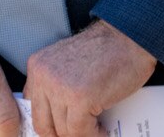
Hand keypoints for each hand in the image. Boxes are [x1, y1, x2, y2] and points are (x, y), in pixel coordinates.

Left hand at [24, 21, 156, 136]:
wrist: (132, 37)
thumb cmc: (108, 50)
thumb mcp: (68, 62)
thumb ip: (54, 85)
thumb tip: (53, 119)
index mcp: (38, 66)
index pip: (32, 108)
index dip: (49, 124)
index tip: (61, 130)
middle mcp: (44, 76)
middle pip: (44, 124)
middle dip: (62, 134)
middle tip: (79, 133)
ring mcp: (61, 87)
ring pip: (63, 131)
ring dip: (81, 135)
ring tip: (96, 131)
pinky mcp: (80, 99)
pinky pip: (80, 132)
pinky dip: (94, 136)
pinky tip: (103, 132)